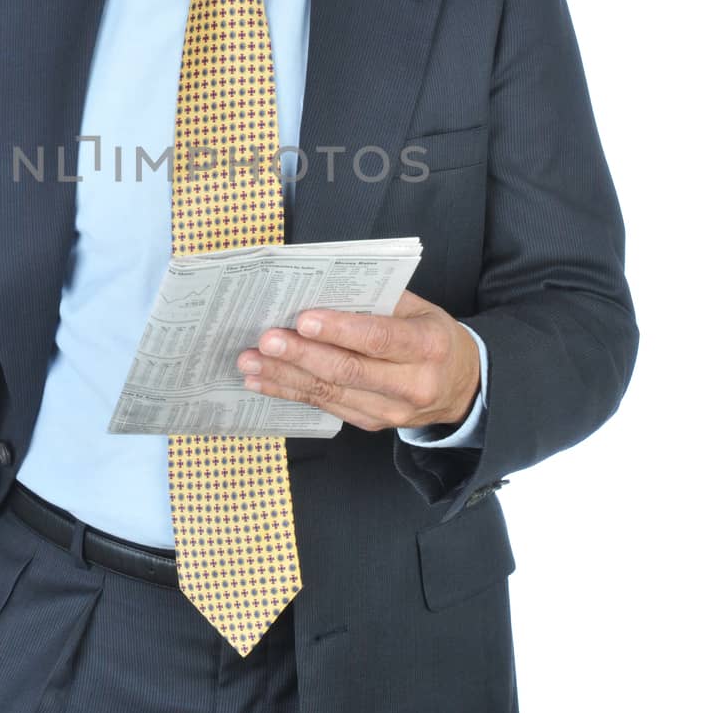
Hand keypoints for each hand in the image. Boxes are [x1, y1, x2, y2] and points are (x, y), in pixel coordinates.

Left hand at [236, 291, 480, 432]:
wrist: (462, 387)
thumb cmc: (432, 336)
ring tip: (250, 362)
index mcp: (428, 346)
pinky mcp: (372, 424)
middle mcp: (413, 384)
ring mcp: (391, 411)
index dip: (340, 331)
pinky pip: (326, 407)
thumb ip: (377, 300)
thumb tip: (320, 289)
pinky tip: (263, 381)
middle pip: (348, 371)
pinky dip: (291, 393)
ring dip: (285, 377)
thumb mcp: (418, 309)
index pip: (379, 339)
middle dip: (301, 355)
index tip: (303, 319)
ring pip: (331, 393)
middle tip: (264, 341)